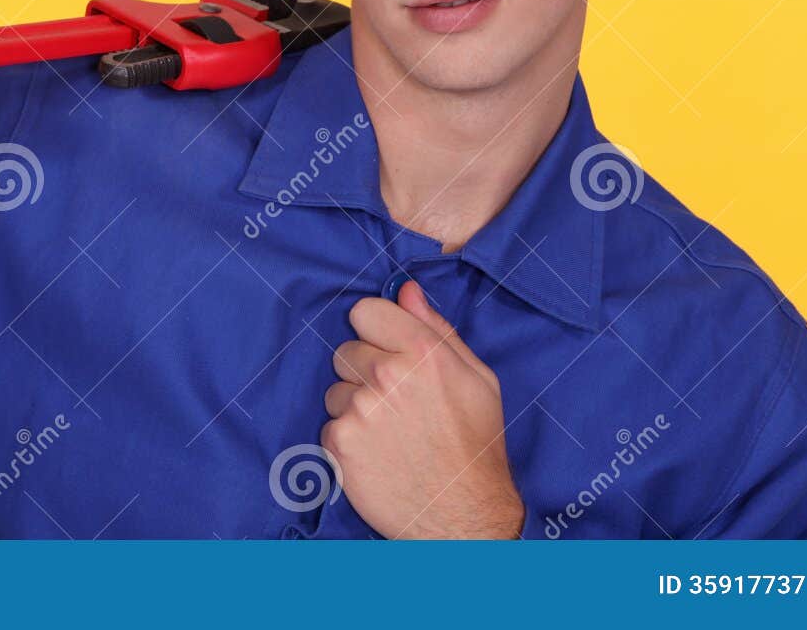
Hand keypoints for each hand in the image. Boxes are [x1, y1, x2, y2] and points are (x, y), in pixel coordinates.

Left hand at [322, 281, 523, 538]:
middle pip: (346, 350)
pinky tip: (377, 454)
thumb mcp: (476, 378)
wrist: (463, 516)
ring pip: (335, 389)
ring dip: (354, 405)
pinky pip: (330, 424)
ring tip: (389, 432)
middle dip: (364, 370)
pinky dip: (347, 439)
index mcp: (422, 352)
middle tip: (395, 402)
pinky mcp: (340, 442)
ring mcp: (359, 409)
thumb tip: (405, 290)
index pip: (365, 311)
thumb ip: (436, 329)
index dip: (376, 331)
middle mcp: (387, 374)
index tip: (387, 350)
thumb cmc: (475, 445)